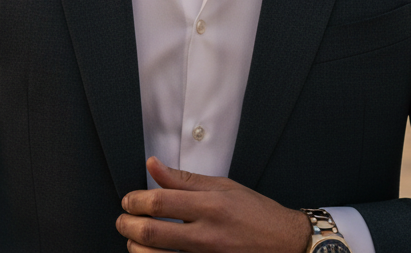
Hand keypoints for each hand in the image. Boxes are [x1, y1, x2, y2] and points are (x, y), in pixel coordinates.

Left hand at [116, 157, 312, 252]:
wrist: (287, 244)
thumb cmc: (257, 214)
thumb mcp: (224, 187)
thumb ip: (184, 180)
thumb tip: (153, 165)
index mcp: (210, 206)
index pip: (159, 203)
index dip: (134, 201)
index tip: (128, 200)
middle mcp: (208, 235)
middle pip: (152, 233)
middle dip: (127, 226)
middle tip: (123, 220)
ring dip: (136, 249)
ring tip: (133, 241)